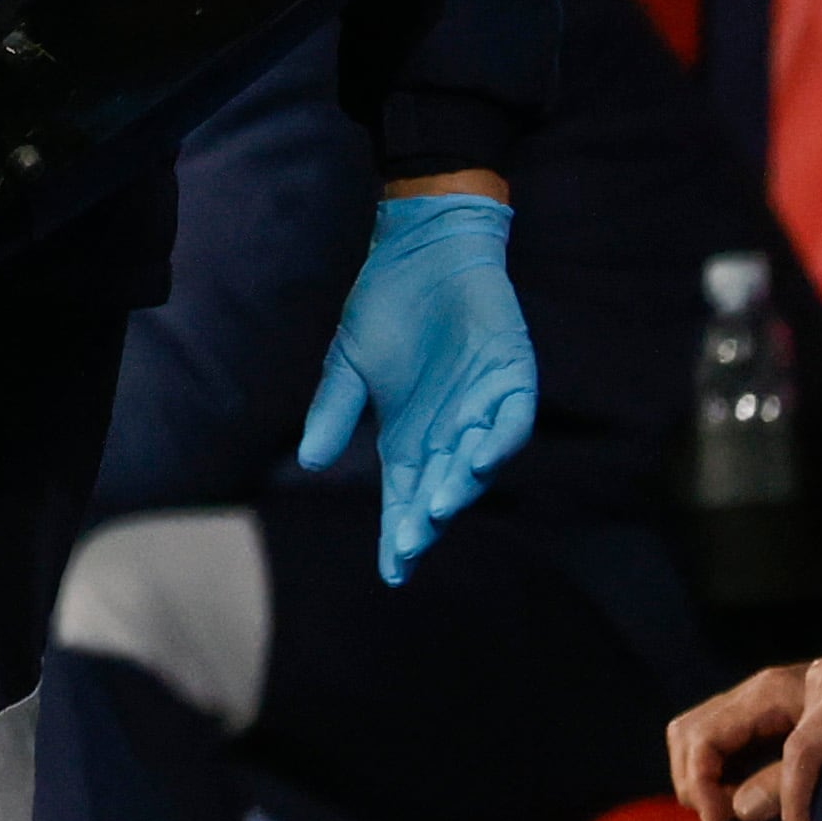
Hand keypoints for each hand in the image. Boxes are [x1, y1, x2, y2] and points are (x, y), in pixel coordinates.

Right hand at [295, 180, 535, 582]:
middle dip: (425, 520)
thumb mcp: (348, 363)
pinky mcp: (510, 375)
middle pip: (441, 489)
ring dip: (459, 487)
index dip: (400, 535)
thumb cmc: (386, 304)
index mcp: (410, 436)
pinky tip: (478, 458)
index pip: (405, 498)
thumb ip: (336, 411)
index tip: (392, 573)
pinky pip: (512, 419)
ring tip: (436, 510)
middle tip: (409, 547)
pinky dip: (499, 440)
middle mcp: (450, 431)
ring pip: (477, 462)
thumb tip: (309, 461)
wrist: (421, 247)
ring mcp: (483, 405)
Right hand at [673, 663, 808, 820]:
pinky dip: (712, 769)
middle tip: (718, 820)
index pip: (703, 737)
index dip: (700, 783)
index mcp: (766, 694)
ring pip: (692, 732)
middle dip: (691, 780)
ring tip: (723, 811)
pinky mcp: (763, 715)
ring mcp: (755, 700)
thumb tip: (739, 808)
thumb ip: (784, 780)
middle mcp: (753, 692)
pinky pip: (714, 738)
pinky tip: (734, 795)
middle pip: (687, 731)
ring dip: (696, 775)